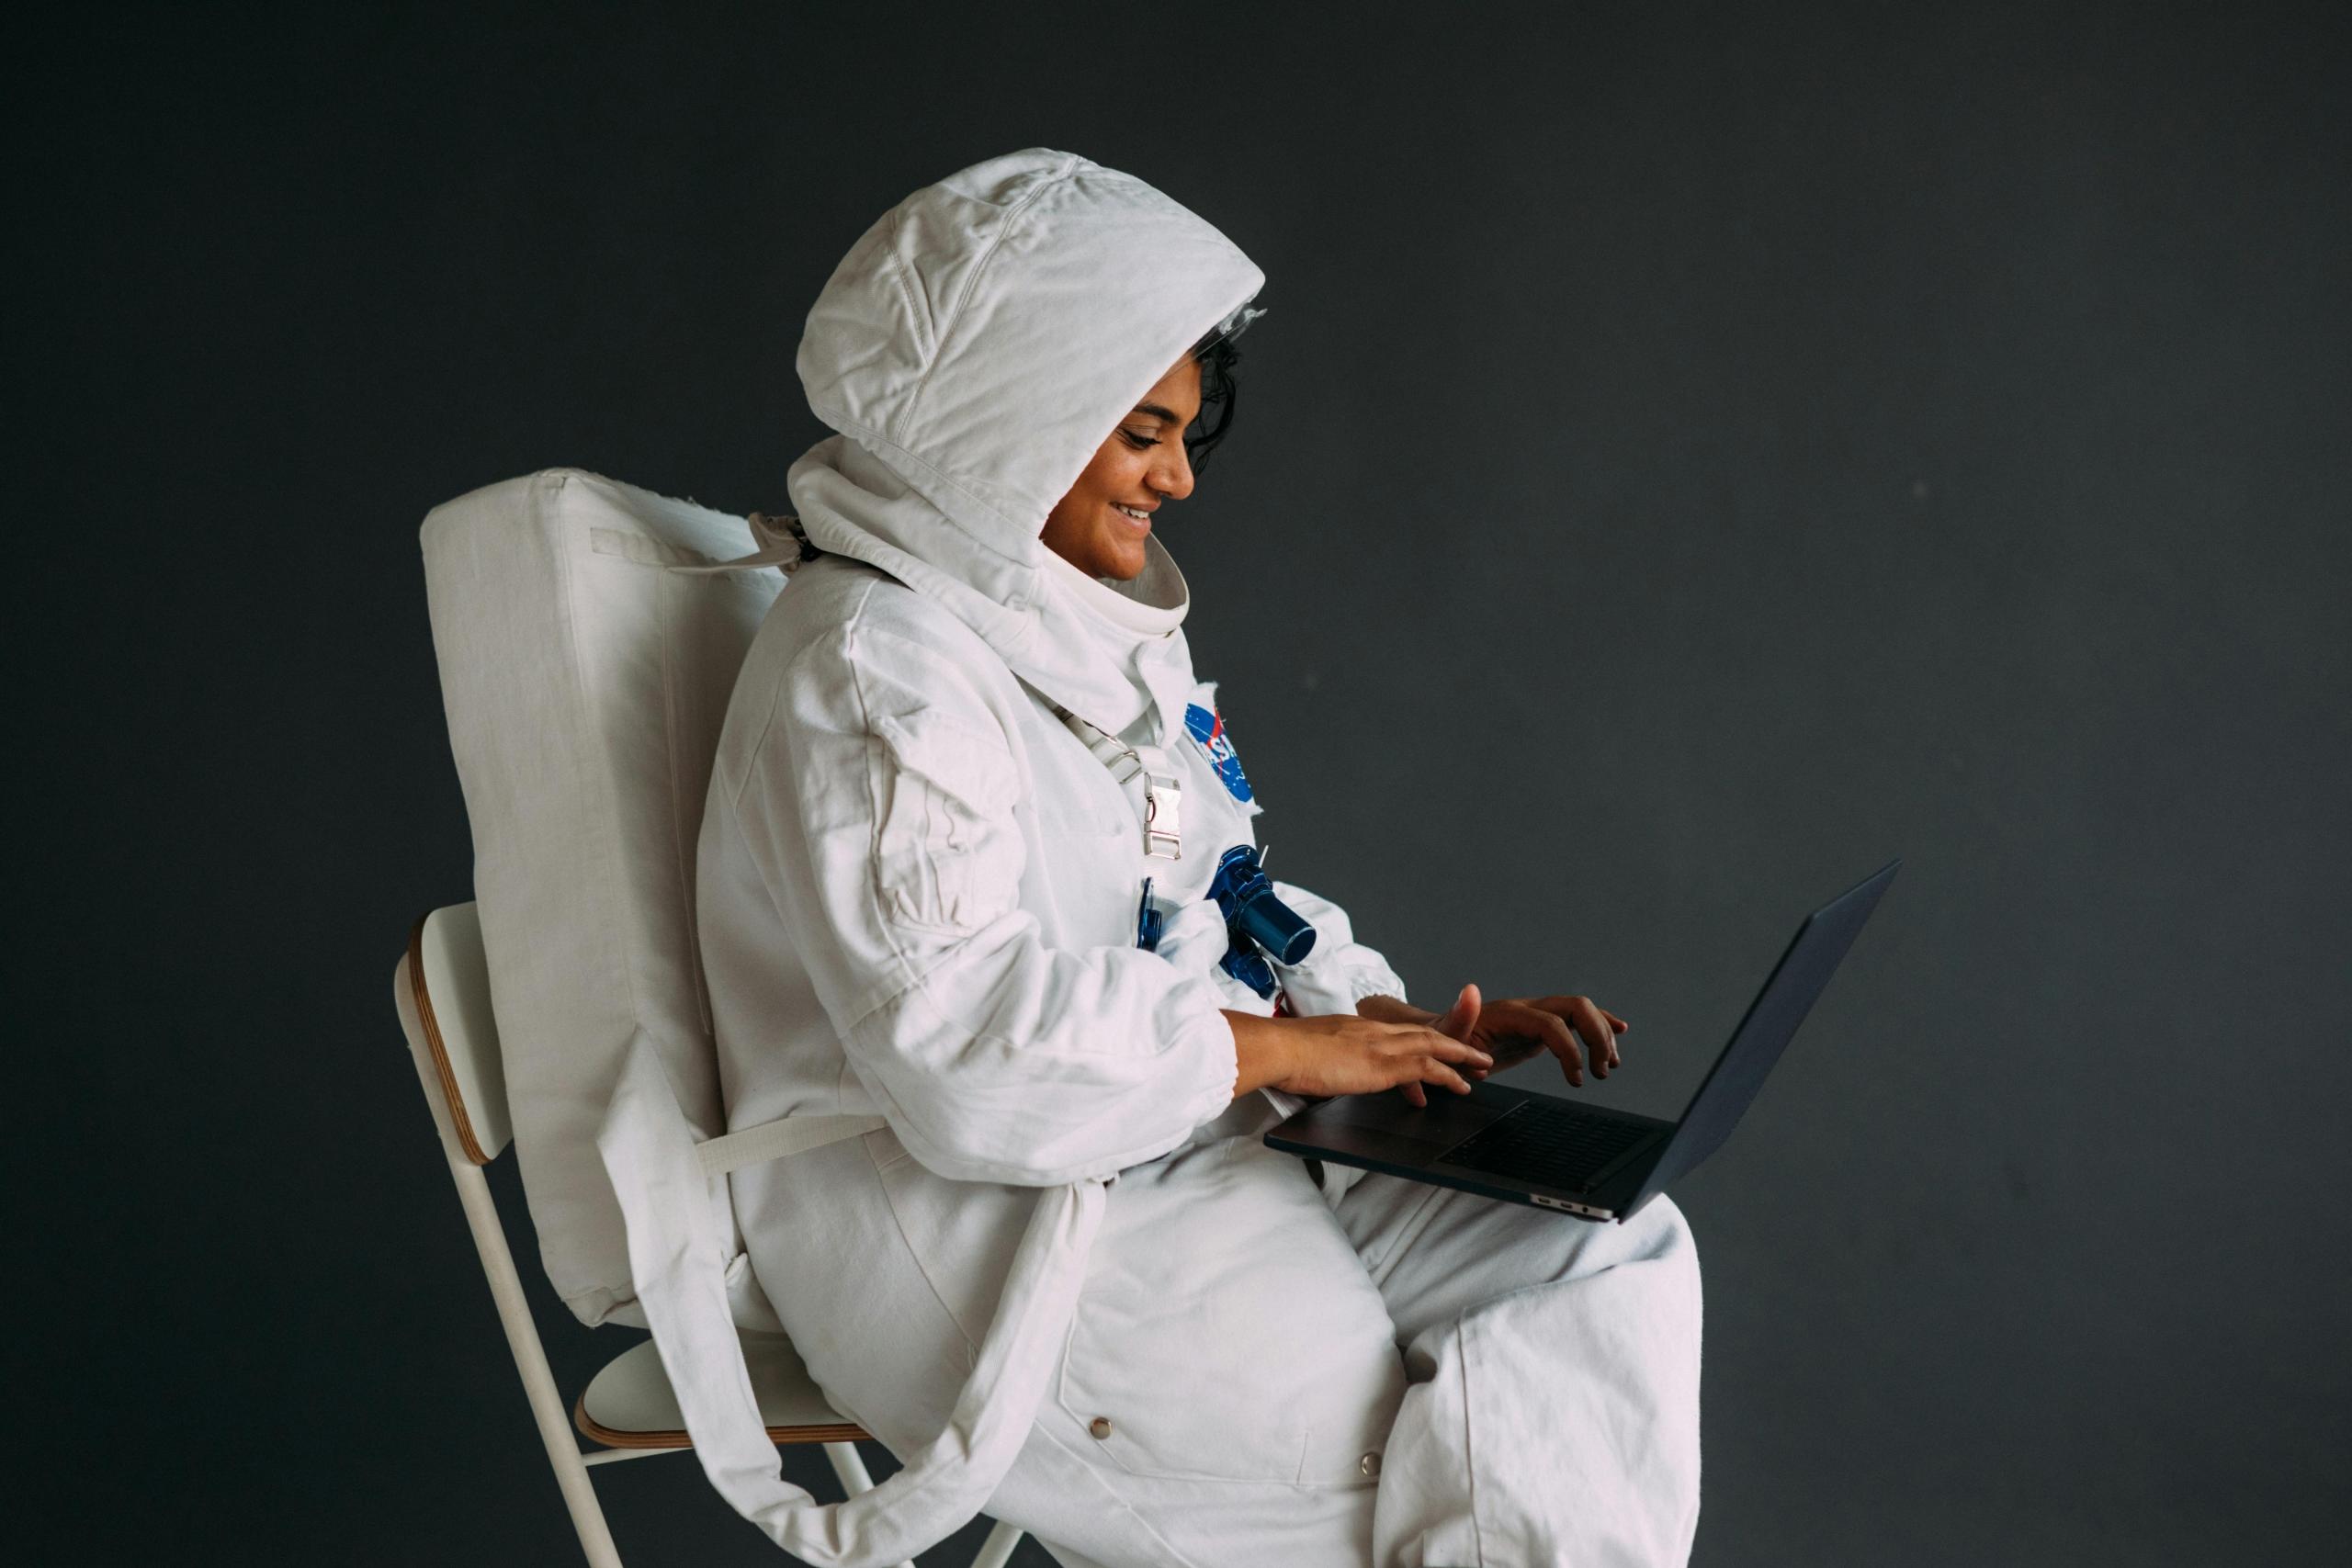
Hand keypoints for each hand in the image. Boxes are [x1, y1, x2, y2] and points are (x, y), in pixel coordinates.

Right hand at [1228, 1009, 1493, 1100]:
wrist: (1279, 1048)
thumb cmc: (1282, 1054)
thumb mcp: (1308, 1054)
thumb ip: (1322, 1061)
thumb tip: (1319, 1076)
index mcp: (1355, 1028)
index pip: (1397, 1031)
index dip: (1419, 1038)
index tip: (1434, 1046)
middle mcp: (1372, 1030)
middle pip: (1422, 1032)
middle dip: (1450, 1042)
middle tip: (1473, 1052)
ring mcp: (1380, 1045)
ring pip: (1433, 1045)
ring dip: (1460, 1055)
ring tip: (1480, 1066)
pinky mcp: (1383, 1064)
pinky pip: (1427, 1068)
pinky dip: (1449, 1075)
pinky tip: (1461, 1085)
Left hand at [1365, 985, 1628, 1102]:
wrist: (1439, 1039)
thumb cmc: (1441, 1042)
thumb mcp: (1446, 1035)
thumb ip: (1459, 1018)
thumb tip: (1470, 990)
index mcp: (1508, 1013)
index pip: (1551, 1024)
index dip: (1569, 1050)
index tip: (1576, 1079)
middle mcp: (1527, 1009)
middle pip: (1576, 1007)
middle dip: (1597, 1036)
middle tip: (1602, 1071)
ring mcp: (1535, 1016)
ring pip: (1582, 1011)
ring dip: (1602, 1035)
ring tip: (1609, 1067)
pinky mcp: (1540, 1027)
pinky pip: (1575, 1019)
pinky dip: (1600, 1023)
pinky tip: (1620, 1030)